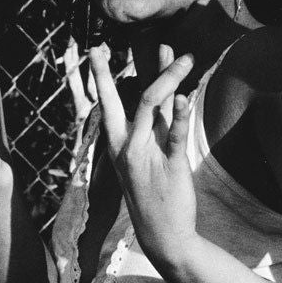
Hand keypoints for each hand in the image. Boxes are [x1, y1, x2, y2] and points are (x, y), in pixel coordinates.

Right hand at [89, 43, 196, 267]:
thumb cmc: (156, 193)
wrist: (164, 235)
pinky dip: (182, 114)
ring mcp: (148, 156)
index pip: (107, 105)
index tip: (95, 51)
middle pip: (126, 100)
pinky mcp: (172, 166)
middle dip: (112, 72)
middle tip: (103, 47)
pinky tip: (187, 96)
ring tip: (185, 57)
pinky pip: (176, 135)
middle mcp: (129, 148)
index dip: (101, 77)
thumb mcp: (149, 156)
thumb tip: (169, 91)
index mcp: (119, 145)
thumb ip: (158, 124)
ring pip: (154, 107)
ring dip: (170, 77)